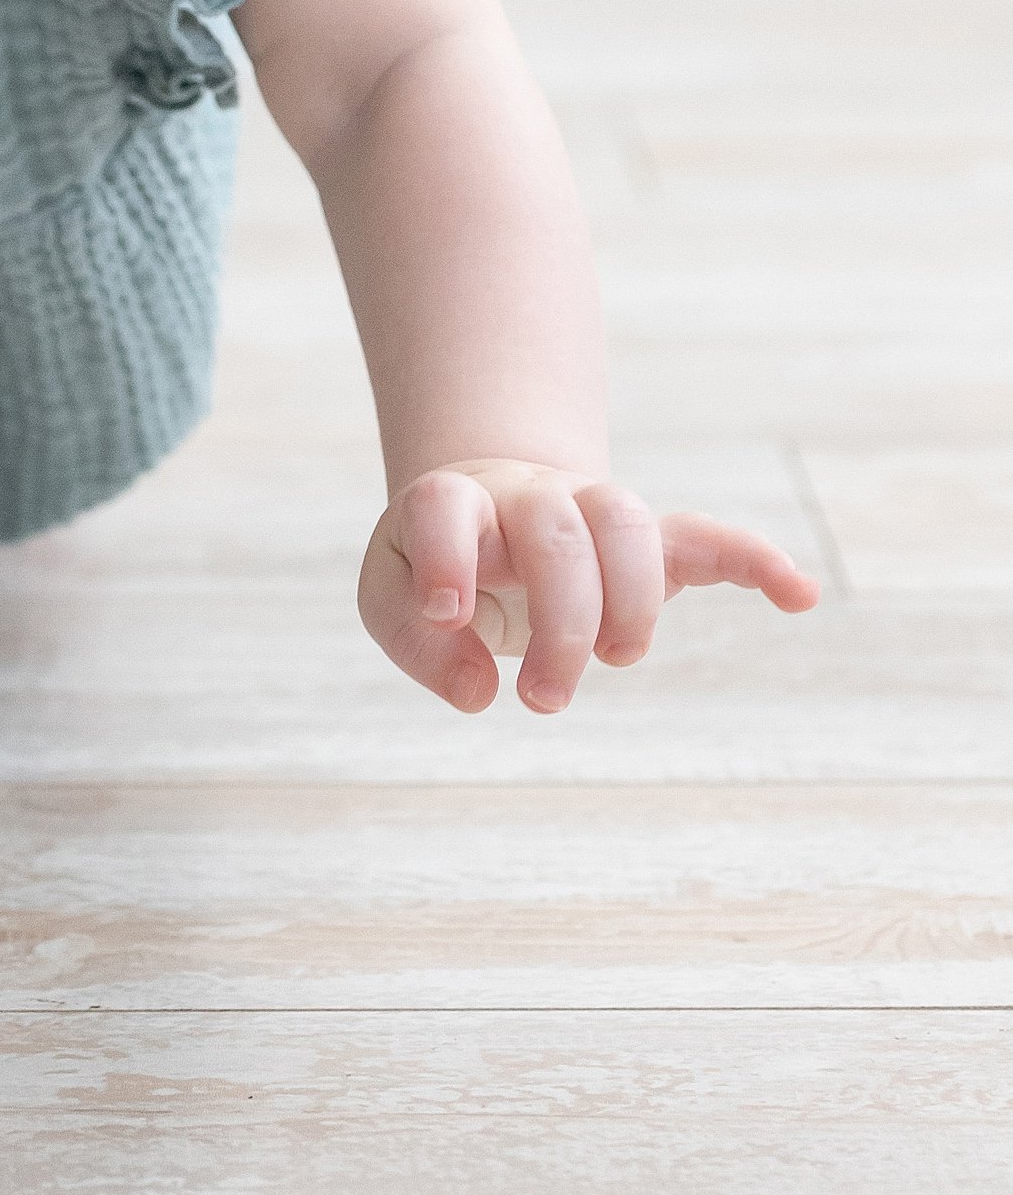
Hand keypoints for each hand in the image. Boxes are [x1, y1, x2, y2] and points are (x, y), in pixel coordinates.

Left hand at [359, 458, 819, 714]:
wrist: (488, 510)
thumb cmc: (436, 570)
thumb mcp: (395, 603)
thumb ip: (419, 643)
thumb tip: (480, 691)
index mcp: (454, 502)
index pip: (445, 506)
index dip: (446, 557)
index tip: (447, 613)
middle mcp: (525, 495)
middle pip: (554, 531)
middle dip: (559, 623)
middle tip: (545, 699)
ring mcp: (587, 512)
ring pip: (626, 520)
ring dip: (630, 599)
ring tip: (617, 659)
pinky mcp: (644, 542)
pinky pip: (707, 537)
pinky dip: (754, 560)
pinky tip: (799, 594)